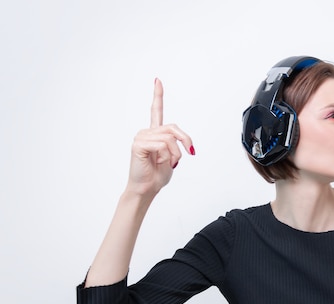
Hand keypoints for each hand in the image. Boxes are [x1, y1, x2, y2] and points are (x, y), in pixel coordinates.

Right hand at [127, 78, 194, 195]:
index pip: (155, 111)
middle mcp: (146, 132)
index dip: (157, 96)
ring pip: (169, 138)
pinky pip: (162, 145)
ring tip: (169, 162)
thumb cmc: (157, 175)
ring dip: (175, 153)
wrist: (147, 188)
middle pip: (173, 127)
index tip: (157, 81)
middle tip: (190, 153)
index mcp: (154, 134)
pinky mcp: (138, 144)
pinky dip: (167, 155)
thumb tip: (181, 142)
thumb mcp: (173, 157)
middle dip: (186, 140)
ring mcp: (141, 137)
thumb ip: (177, 144)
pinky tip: (160, 162)